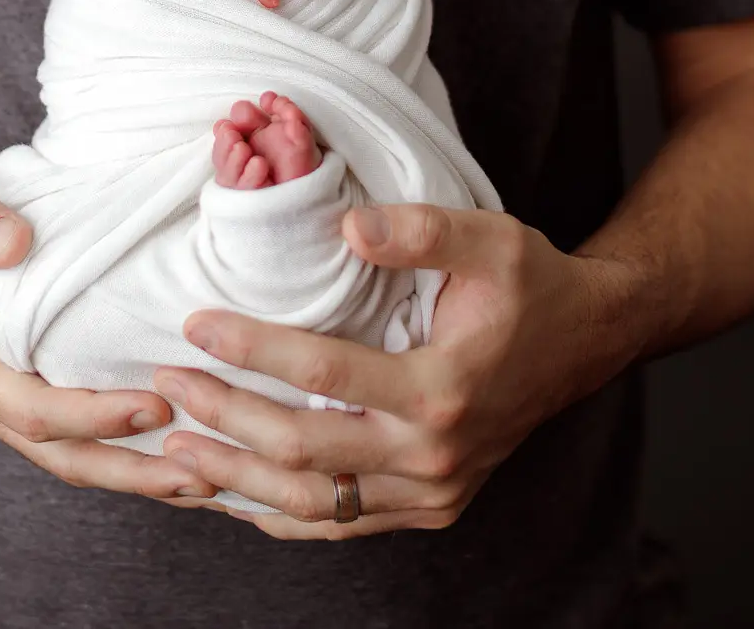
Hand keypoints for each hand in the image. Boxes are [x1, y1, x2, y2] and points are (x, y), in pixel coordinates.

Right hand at [0, 155, 216, 500]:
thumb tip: (12, 243)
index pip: (34, 411)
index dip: (95, 416)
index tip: (156, 406)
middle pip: (65, 455)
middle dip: (131, 470)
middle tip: (199, 473)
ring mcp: (17, 407)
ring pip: (81, 458)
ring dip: (141, 474)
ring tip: (208, 481)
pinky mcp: (44, 398)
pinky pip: (92, 440)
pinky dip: (138, 455)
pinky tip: (191, 457)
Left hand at [148, 205, 653, 536]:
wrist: (587, 340)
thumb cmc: (531, 283)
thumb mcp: (490, 238)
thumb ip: (420, 231)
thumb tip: (346, 227)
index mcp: (444, 389)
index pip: (325, 373)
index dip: (253, 348)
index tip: (195, 324)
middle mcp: (435, 455)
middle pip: (304, 450)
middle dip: (224, 416)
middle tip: (166, 382)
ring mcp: (433, 492)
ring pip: (315, 504)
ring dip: (237, 480)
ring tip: (175, 449)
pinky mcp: (430, 507)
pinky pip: (342, 525)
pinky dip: (281, 516)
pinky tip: (232, 494)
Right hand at [211, 91, 320, 187]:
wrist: (314, 194)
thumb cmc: (305, 163)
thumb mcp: (301, 135)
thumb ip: (288, 114)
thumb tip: (267, 97)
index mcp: (255, 133)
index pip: (234, 122)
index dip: (237, 116)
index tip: (244, 114)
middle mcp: (245, 152)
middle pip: (223, 142)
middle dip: (225, 136)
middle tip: (233, 133)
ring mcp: (242, 174)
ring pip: (224, 165)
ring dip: (229, 156)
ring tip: (242, 148)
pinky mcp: (245, 194)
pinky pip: (236, 186)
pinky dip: (246, 175)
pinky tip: (259, 165)